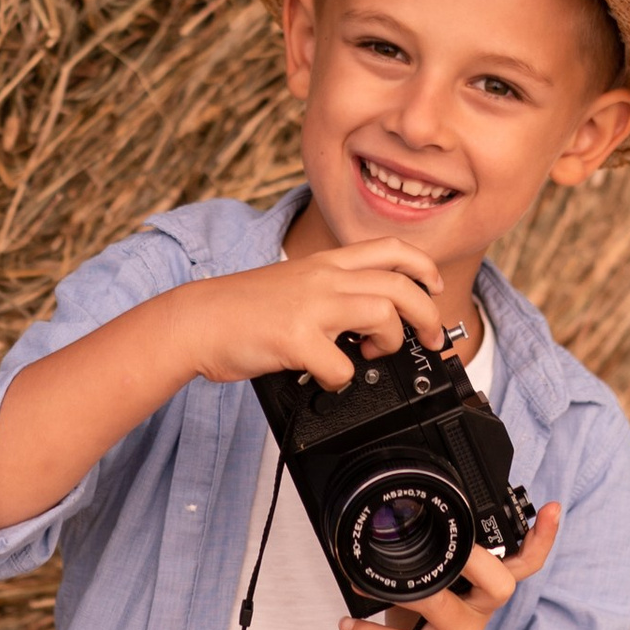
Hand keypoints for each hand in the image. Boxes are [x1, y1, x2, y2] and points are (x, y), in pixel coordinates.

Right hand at [178, 243, 454, 392]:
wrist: (195, 320)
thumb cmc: (240, 308)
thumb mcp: (293, 282)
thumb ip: (329, 291)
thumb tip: (367, 319)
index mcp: (325, 263)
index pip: (390, 248)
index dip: (424, 266)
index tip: (434, 286)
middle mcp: (324, 278)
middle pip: (401, 284)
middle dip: (426, 314)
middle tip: (427, 337)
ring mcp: (311, 307)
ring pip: (384, 313)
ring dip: (389, 341)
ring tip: (371, 354)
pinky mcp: (295, 339)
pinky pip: (341, 367)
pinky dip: (341, 381)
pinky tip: (326, 379)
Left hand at [340, 501, 562, 629]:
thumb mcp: (434, 592)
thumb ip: (430, 564)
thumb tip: (393, 522)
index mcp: (484, 591)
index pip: (523, 563)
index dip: (541, 539)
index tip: (553, 509)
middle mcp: (481, 613)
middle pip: (499, 583)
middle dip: (477, 560)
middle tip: (449, 549)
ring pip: (443, 606)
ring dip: (407, 592)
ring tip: (369, 584)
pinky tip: (349, 625)